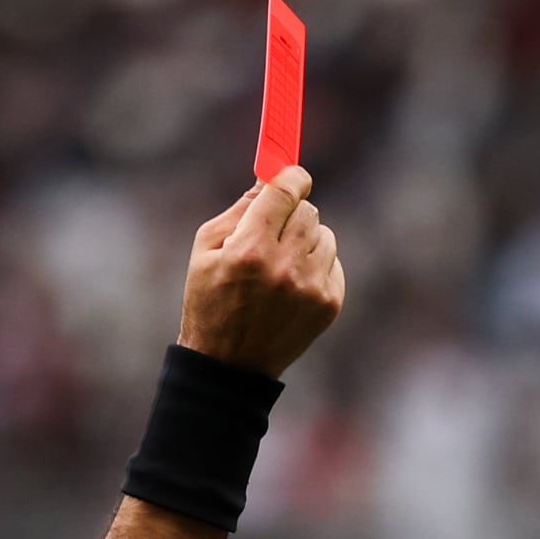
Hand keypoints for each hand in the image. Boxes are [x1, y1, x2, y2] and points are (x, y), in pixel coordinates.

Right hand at [178, 168, 344, 377]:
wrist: (231, 363)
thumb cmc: (210, 299)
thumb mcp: (207, 249)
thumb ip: (240, 210)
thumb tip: (269, 178)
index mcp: (250, 249)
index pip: (285, 192)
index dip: (291, 177)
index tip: (293, 175)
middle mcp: (285, 267)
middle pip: (308, 211)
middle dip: (293, 212)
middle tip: (276, 226)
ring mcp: (311, 288)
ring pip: (325, 235)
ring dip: (307, 239)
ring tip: (282, 260)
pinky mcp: (329, 304)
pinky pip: (333, 262)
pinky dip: (317, 264)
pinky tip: (293, 282)